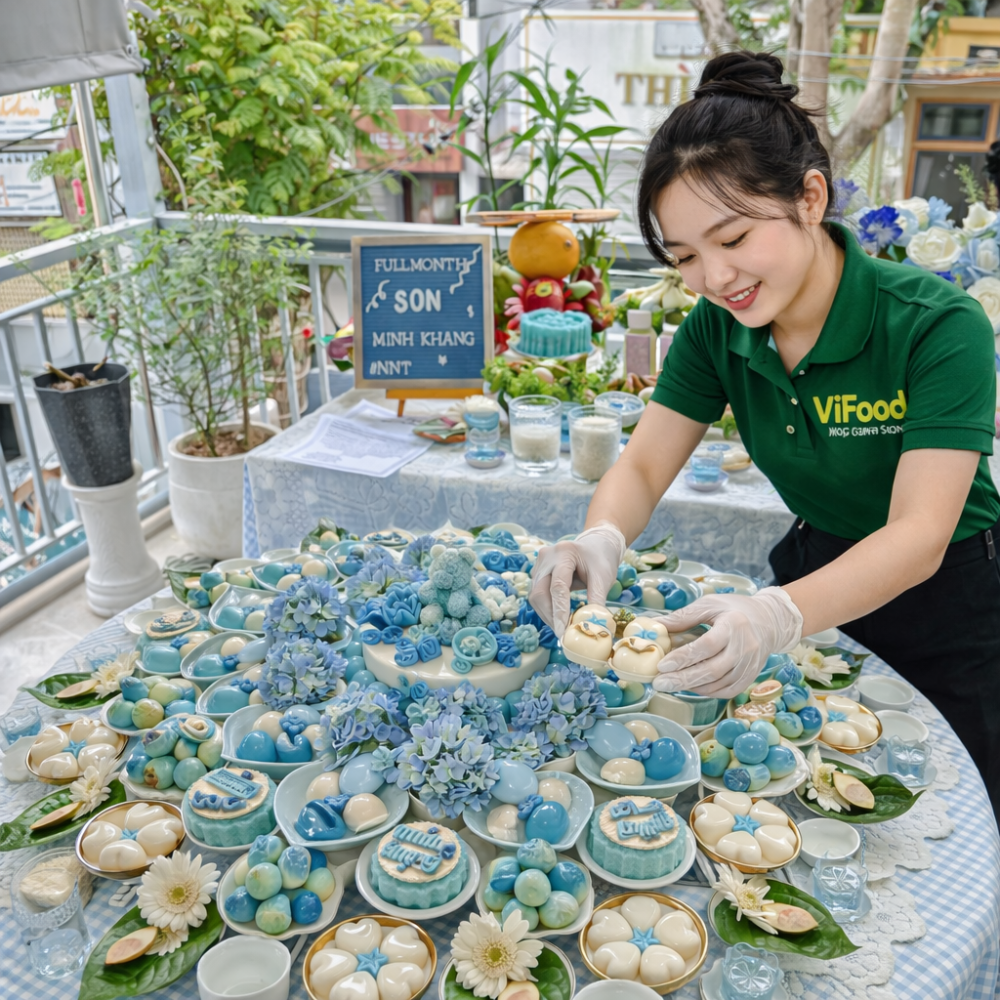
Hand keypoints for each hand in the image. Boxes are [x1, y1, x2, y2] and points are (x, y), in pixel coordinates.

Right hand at [528, 522, 625, 635]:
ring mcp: (539, 564)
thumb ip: (597, 600)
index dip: (559, 611)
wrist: (595, 545)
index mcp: (564, 552)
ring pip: (535, 596)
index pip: (558, 586)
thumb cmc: (601, 560)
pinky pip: (537, 595)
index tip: (563, 632)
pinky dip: (547, 609)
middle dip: (550, 616)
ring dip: (548, 615)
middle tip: (563, 634)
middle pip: (540, 592)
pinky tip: (559, 618)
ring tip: (562, 628)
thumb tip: (593, 627)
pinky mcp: (538, 573)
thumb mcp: (603, 578)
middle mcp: (546, 556)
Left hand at [651, 587, 802, 698]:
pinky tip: (690, 686)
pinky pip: (726, 690)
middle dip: (683, 679)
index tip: (662, 665)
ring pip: (719, 684)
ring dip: (692, 687)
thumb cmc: (734, 609)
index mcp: (734, 625)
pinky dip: (707, 691)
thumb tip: (656, 625)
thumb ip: (683, 616)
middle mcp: (744, 648)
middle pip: (712, 670)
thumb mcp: (709, 604)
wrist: (769, 622)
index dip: (684, 657)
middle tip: (659, 683)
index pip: (707, 645)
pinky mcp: (750, 677)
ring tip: (669, 685)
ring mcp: (749, 665)